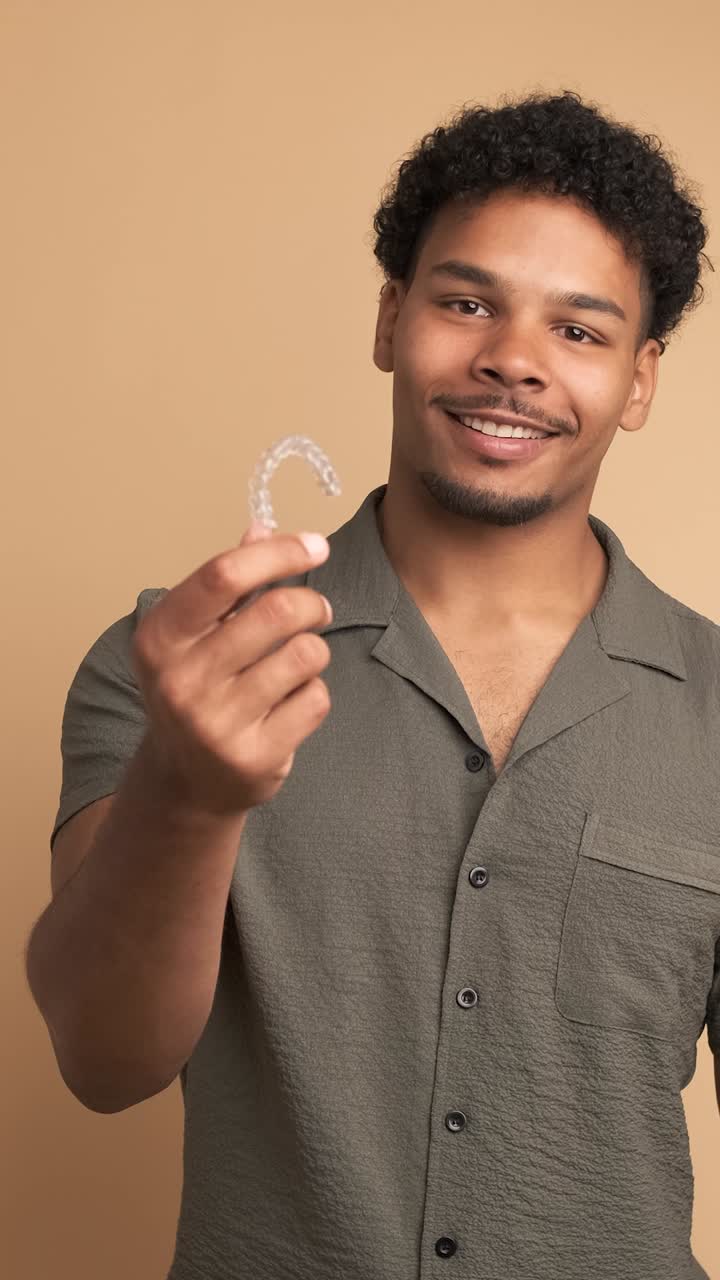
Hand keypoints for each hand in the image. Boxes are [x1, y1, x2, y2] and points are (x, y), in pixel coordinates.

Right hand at [131, 521, 332, 817]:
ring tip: (299, 660)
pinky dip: (314, 692)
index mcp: (160, 637)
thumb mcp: (195, 634)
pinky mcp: (253, 756)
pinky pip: (315, 699)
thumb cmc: (196, 689)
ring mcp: (215, 722)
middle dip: (311, 604)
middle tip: (316, 611)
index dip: (279, 553)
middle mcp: (181, 679)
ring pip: (306, 654)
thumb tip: (263, 527)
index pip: (223, 575)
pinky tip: (291, 703)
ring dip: (314, 650)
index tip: (315, 546)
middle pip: (278, 611)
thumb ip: (229, 583)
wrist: (183, 780)